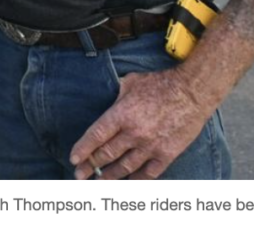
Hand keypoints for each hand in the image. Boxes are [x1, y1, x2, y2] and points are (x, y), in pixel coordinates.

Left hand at [70, 68, 212, 178]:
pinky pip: (149, 173)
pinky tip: (128, 183)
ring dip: (110, 176)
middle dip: (90, 166)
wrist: (192, 91)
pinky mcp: (168, 153)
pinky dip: (137, 180)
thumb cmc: (159, 83)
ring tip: (98, 183)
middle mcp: (134, 133)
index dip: (83, 149)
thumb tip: (106, 103)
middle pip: (107, 154)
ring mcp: (151, 146)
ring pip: (125, 167)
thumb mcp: (130, 83)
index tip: (73, 159)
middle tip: (79, 175)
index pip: (96, 136)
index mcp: (121, 114)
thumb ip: (115, 97)